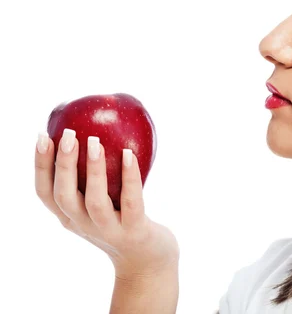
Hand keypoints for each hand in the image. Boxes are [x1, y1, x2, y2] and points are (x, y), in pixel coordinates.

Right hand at [34, 129, 179, 279]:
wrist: (147, 262)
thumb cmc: (121, 224)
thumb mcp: (99, 206)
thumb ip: (92, 180)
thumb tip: (92, 132)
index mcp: (70, 218)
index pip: (45, 193)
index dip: (40, 166)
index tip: (42, 136)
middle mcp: (84, 225)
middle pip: (64, 195)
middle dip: (63, 164)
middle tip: (69, 134)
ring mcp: (109, 230)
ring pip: (95, 200)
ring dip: (93, 170)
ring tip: (95, 141)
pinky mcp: (135, 231)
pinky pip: (131, 202)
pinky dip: (129, 178)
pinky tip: (129, 155)